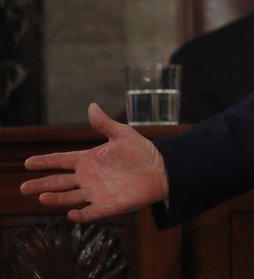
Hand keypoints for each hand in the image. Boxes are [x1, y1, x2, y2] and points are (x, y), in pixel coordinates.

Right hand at [20, 103, 168, 222]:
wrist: (162, 170)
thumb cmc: (142, 152)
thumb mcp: (123, 135)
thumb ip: (105, 124)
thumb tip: (92, 106)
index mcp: (89, 160)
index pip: (61, 160)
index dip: (45, 161)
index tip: (28, 162)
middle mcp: (88, 177)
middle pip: (59, 182)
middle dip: (42, 184)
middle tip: (24, 187)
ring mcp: (96, 192)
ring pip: (70, 197)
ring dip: (56, 198)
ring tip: (42, 197)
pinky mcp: (108, 206)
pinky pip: (91, 212)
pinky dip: (81, 215)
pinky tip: (71, 214)